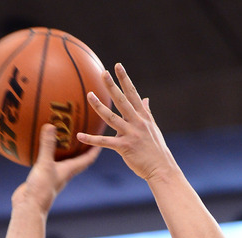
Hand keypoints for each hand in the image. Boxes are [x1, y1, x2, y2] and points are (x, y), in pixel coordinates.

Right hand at [12, 124, 100, 213]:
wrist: (29, 207)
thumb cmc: (41, 189)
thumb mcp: (44, 165)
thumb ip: (47, 146)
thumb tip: (51, 125)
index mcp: (69, 170)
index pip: (87, 159)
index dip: (95, 149)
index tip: (102, 137)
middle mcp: (63, 173)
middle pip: (78, 159)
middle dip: (83, 147)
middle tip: (85, 133)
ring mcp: (53, 175)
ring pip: (62, 160)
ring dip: (65, 149)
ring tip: (63, 135)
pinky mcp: (42, 177)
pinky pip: (47, 161)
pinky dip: (46, 153)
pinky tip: (38, 145)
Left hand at [77, 64, 176, 181]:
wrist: (161, 168)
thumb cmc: (156, 149)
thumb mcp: (153, 128)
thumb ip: (147, 112)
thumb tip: (145, 99)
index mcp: (143, 116)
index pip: (133, 94)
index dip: (125, 80)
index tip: (118, 66)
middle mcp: (137, 122)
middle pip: (122, 101)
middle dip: (112, 86)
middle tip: (103, 73)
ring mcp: (131, 134)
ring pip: (112, 118)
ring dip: (99, 107)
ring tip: (89, 95)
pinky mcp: (124, 147)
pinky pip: (105, 142)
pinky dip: (91, 139)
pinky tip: (79, 136)